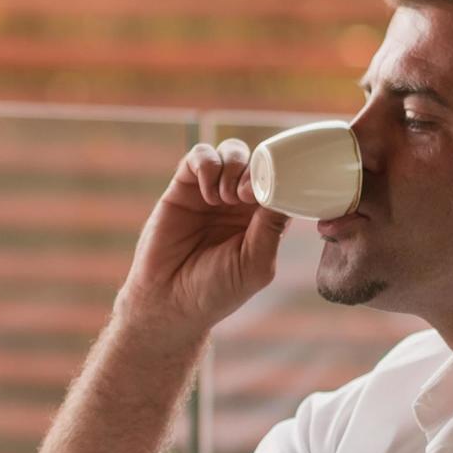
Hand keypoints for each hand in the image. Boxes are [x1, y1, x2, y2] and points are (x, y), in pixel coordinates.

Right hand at [111, 139, 289, 348]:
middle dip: (256, 172)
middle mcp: (240, 203)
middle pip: (259, 162)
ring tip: (224, 198)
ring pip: (232, 152)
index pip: (281, 183)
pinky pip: (200, 155)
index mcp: (263, 221)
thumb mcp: (255, 264)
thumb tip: (285, 192)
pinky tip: (207, 194)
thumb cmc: (216, 290)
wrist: (168, 300)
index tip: (267, 196)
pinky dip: (207, 165)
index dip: (279, 180)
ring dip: (233, 167)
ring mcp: (212, 192)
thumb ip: (272, 228)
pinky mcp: (184, 186)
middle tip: (244, 197)